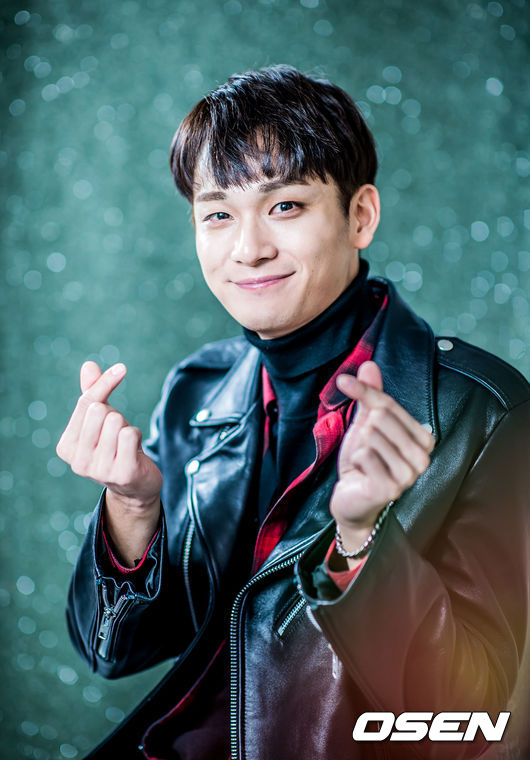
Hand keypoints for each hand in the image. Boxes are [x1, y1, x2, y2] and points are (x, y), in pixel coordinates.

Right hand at [56, 362, 161, 565]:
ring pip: (116, 421)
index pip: (85, 402)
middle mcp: (78, 461)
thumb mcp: (101, 420)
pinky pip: (130, 434)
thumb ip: (93, 393)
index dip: (105, 383)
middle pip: (100, 410)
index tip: (121, 369)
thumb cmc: (115, 448)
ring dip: (127, 427)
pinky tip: (135, 451)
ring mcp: (99, 470)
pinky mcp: (122, 473)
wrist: (136, 486)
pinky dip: (137, 436)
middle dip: (116, 415)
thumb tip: (89, 365)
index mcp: (66, 447)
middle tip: (119, 433)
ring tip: (126, 444)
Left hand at [330, 361, 433, 556]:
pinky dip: (356, 461)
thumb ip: (371, 396)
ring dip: (359, 447)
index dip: (364, 392)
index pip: (388, 403)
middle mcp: (423, 457)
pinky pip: (364, 454)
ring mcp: (409, 475)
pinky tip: (362, 474)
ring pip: (371, 434)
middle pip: (380, 417)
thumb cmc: (364, 462)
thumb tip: (369, 364)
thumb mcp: (365, 424)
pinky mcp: (391, 488)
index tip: (344, 381)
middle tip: (365, 450)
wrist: (352, 499)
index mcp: (424, 439)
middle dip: (362, 430)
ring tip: (365, 463)